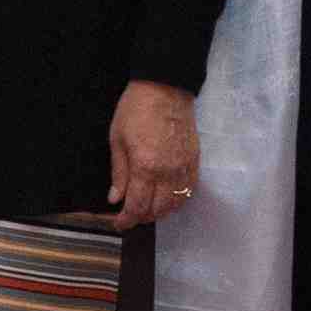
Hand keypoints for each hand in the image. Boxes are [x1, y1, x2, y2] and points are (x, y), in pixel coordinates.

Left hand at [104, 81, 202, 225]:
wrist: (165, 87)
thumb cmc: (135, 110)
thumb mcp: (117, 139)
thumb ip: (118, 173)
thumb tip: (115, 199)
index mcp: (145, 167)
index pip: (137, 206)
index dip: (126, 220)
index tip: (118, 223)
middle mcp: (168, 172)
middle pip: (157, 209)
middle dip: (142, 218)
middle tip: (130, 215)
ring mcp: (184, 167)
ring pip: (175, 204)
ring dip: (160, 212)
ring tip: (147, 208)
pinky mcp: (195, 161)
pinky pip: (189, 191)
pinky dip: (177, 200)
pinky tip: (167, 198)